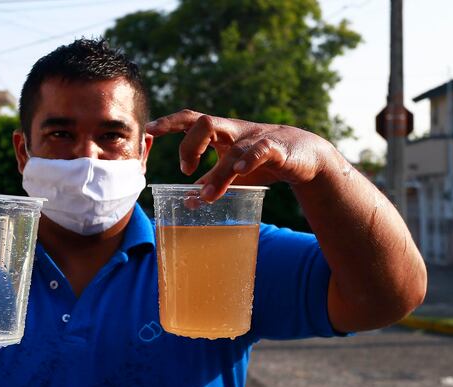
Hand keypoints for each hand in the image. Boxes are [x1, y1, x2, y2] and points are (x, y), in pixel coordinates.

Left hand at [146, 109, 333, 201]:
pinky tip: (239, 172)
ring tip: (206, 195)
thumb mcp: (232, 170)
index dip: (168, 123)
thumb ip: (210, 181)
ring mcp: (255, 137)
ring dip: (216, 171)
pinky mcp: (276, 148)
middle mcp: (234, 130)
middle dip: (188, 145)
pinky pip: (260, 150)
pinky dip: (249, 160)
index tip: (147, 131)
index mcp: (220, 132)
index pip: (189, 120)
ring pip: (231, 147)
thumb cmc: (262, 160)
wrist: (305, 154)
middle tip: (185, 170)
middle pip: (204, 123)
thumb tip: (187, 200)